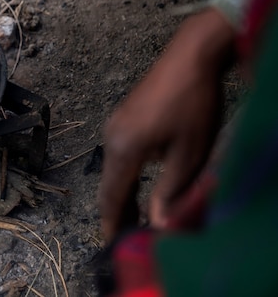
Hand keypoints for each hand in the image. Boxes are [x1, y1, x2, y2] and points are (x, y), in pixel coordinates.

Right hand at [99, 8, 235, 241]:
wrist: (190, 56)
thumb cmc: (192, 104)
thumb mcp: (189, 153)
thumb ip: (170, 190)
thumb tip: (158, 223)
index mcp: (123, 149)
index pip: (112, 196)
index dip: (112, 223)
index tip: (114, 244)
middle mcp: (111, 137)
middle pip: (108, 184)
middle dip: (117, 211)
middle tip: (128, 234)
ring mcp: (114, 124)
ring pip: (113, 168)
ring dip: (123, 192)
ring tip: (137, 213)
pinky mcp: (122, 117)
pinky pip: (118, 153)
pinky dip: (126, 173)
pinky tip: (140, 180)